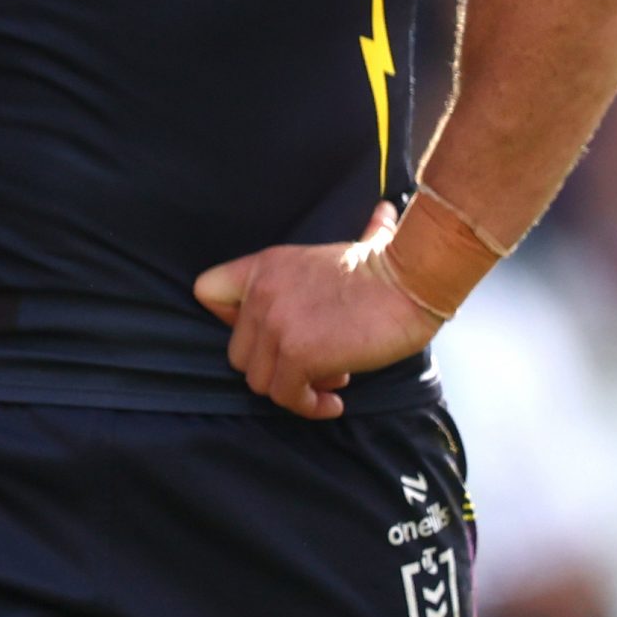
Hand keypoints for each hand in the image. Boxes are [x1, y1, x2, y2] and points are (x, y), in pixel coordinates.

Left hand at [192, 201, 442, 418]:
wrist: (409, 281)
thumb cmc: (387, 266)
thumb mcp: (349, 244)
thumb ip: (354, 234)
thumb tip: (384, 211)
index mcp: (263, 266)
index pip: (206, 291)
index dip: (231, 320)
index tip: (267, 334)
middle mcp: (260, 294)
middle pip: (237, 354)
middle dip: (273, 366)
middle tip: (312, 365)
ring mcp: (275, 325)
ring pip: (260, 382)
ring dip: (295, 388)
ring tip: (330, 379)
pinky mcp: (298, 354)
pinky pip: (288, 397)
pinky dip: (310, 406)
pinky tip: (334, 401)